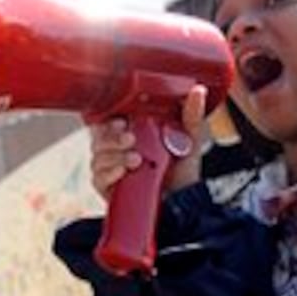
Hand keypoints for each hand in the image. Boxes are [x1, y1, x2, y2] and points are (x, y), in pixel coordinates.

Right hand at [89, 85, 209, 199]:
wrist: (182, 205)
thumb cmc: (182, 172)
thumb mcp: (189, 141)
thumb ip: (191, 116)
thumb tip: (199, 91)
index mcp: (132, 132)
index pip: (110, 118)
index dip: (110, 117)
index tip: (122, 120)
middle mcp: (117, 149)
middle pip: (99, 136)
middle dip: (112, 137)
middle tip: (131, 139)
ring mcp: (111, 168)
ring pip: (98, 156)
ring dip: (114, 156)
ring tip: (136, 160)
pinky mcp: (107, 188)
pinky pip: (97, 177)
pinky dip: (109, 174)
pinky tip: (122, 173)